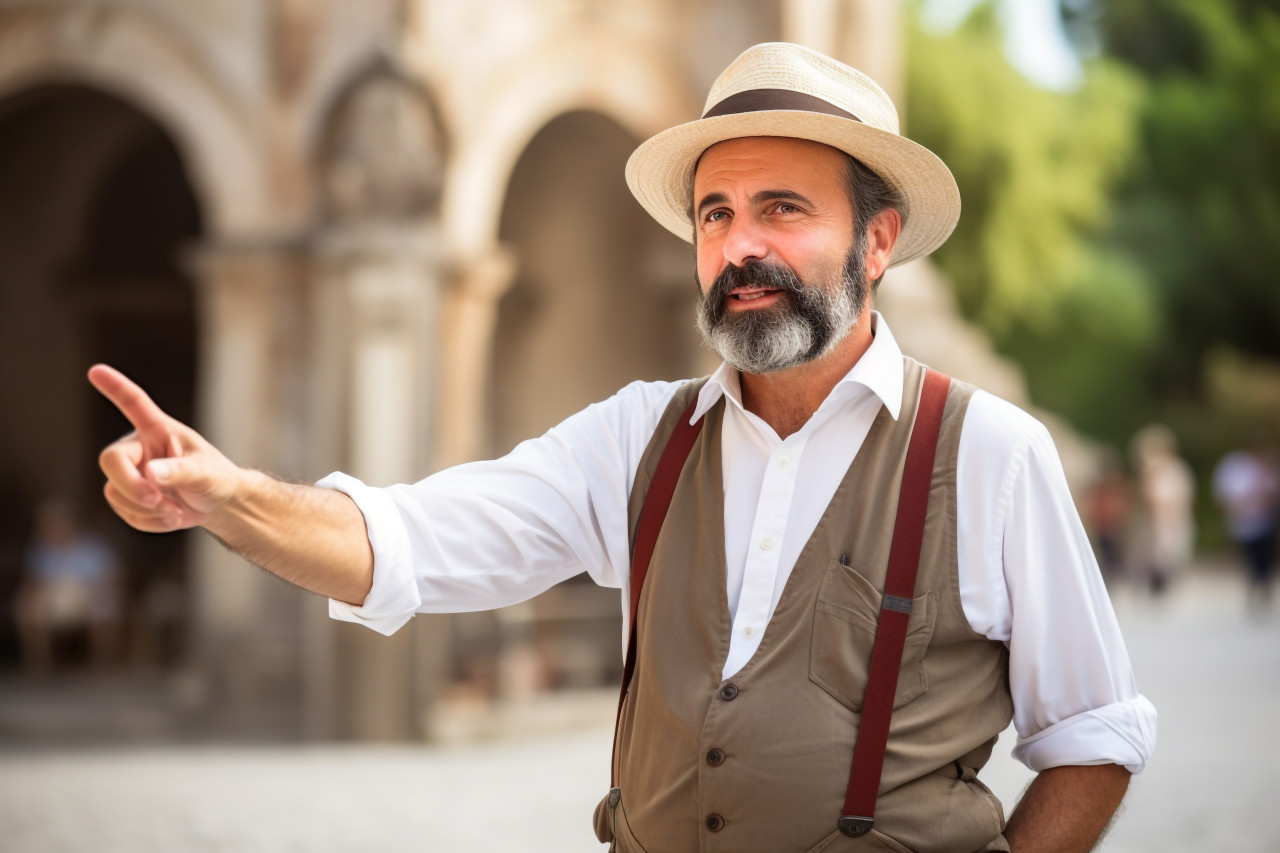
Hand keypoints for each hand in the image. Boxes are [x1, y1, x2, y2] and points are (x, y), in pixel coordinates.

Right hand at [89, 364, 242, 532]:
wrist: (218, 503)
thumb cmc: (216, 478)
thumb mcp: (207, 473)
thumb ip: (181, 472)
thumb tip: (152, 473)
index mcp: (159, 431)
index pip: (135, 404)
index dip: (115, 388)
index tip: (96, 370)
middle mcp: (138, 448)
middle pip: (110, 461)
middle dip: (132, 487)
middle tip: (159, 501)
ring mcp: (130, 472)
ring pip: (115, 492)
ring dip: (145, 509)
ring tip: (176, 511)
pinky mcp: (128, 496)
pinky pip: (124, 512)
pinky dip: (148, 522)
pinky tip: (170, 518)